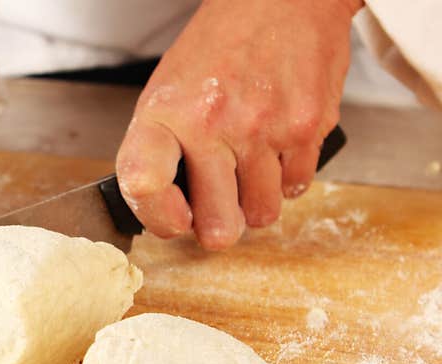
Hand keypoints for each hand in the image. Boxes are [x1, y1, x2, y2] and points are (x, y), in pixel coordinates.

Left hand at [116, 0, 361, 249]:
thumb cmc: (218, 50)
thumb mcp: (167, 90)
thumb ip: (162, 152)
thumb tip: (172, 215)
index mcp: (164, 113)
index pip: (144, 185)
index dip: (159, 219)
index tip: (174, 221)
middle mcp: (211, 123)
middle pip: (217, 225)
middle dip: (218, 226)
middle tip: (218, 208)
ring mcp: (262, 127)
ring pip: (261, 214)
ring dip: (256, 201)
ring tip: (249, 164)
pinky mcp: (306, 127)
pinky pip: (297, 187)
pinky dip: (287, 177)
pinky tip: (276, 145)